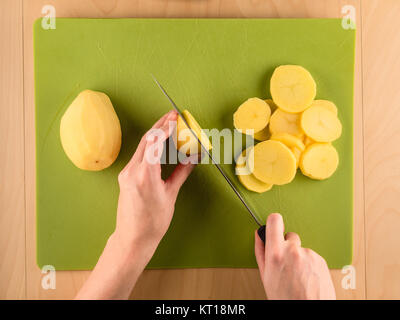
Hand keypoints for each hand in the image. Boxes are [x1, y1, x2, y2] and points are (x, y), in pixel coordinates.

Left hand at [76, 111, 194, 298]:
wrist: (132, 238)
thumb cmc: (153, 222)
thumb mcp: (170, 195)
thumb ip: (182, 172)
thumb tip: (194, 157)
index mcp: (145, 174)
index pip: (155, 142)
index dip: (166, 127)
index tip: (176, 117)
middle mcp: (132, 170)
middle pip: (146, 139)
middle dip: (160, 125)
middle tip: (173, 115)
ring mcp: (126, 173)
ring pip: (141, 146)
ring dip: (155, 133)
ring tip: (168, 125)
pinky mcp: (125, 176)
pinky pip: (139, 155)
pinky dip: (150, 145)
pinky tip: (159, 143)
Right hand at [255, 213, 335, 299]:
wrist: (308, 311)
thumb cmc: (286, 299)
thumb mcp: (266, 276)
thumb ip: (261, 251)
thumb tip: (259, 236)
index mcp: (276, 253)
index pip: (274, 221)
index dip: (273, 222)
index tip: (273, 224)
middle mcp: (293, 251)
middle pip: (289, 236)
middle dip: (287, 246)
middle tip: (285, 263)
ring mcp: (309, 255)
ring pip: (301, 248)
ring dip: (299, 257)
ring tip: (297, 276)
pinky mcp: (321, 260)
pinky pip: (312, 256)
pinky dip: (309, 264)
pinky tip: (306, 277)